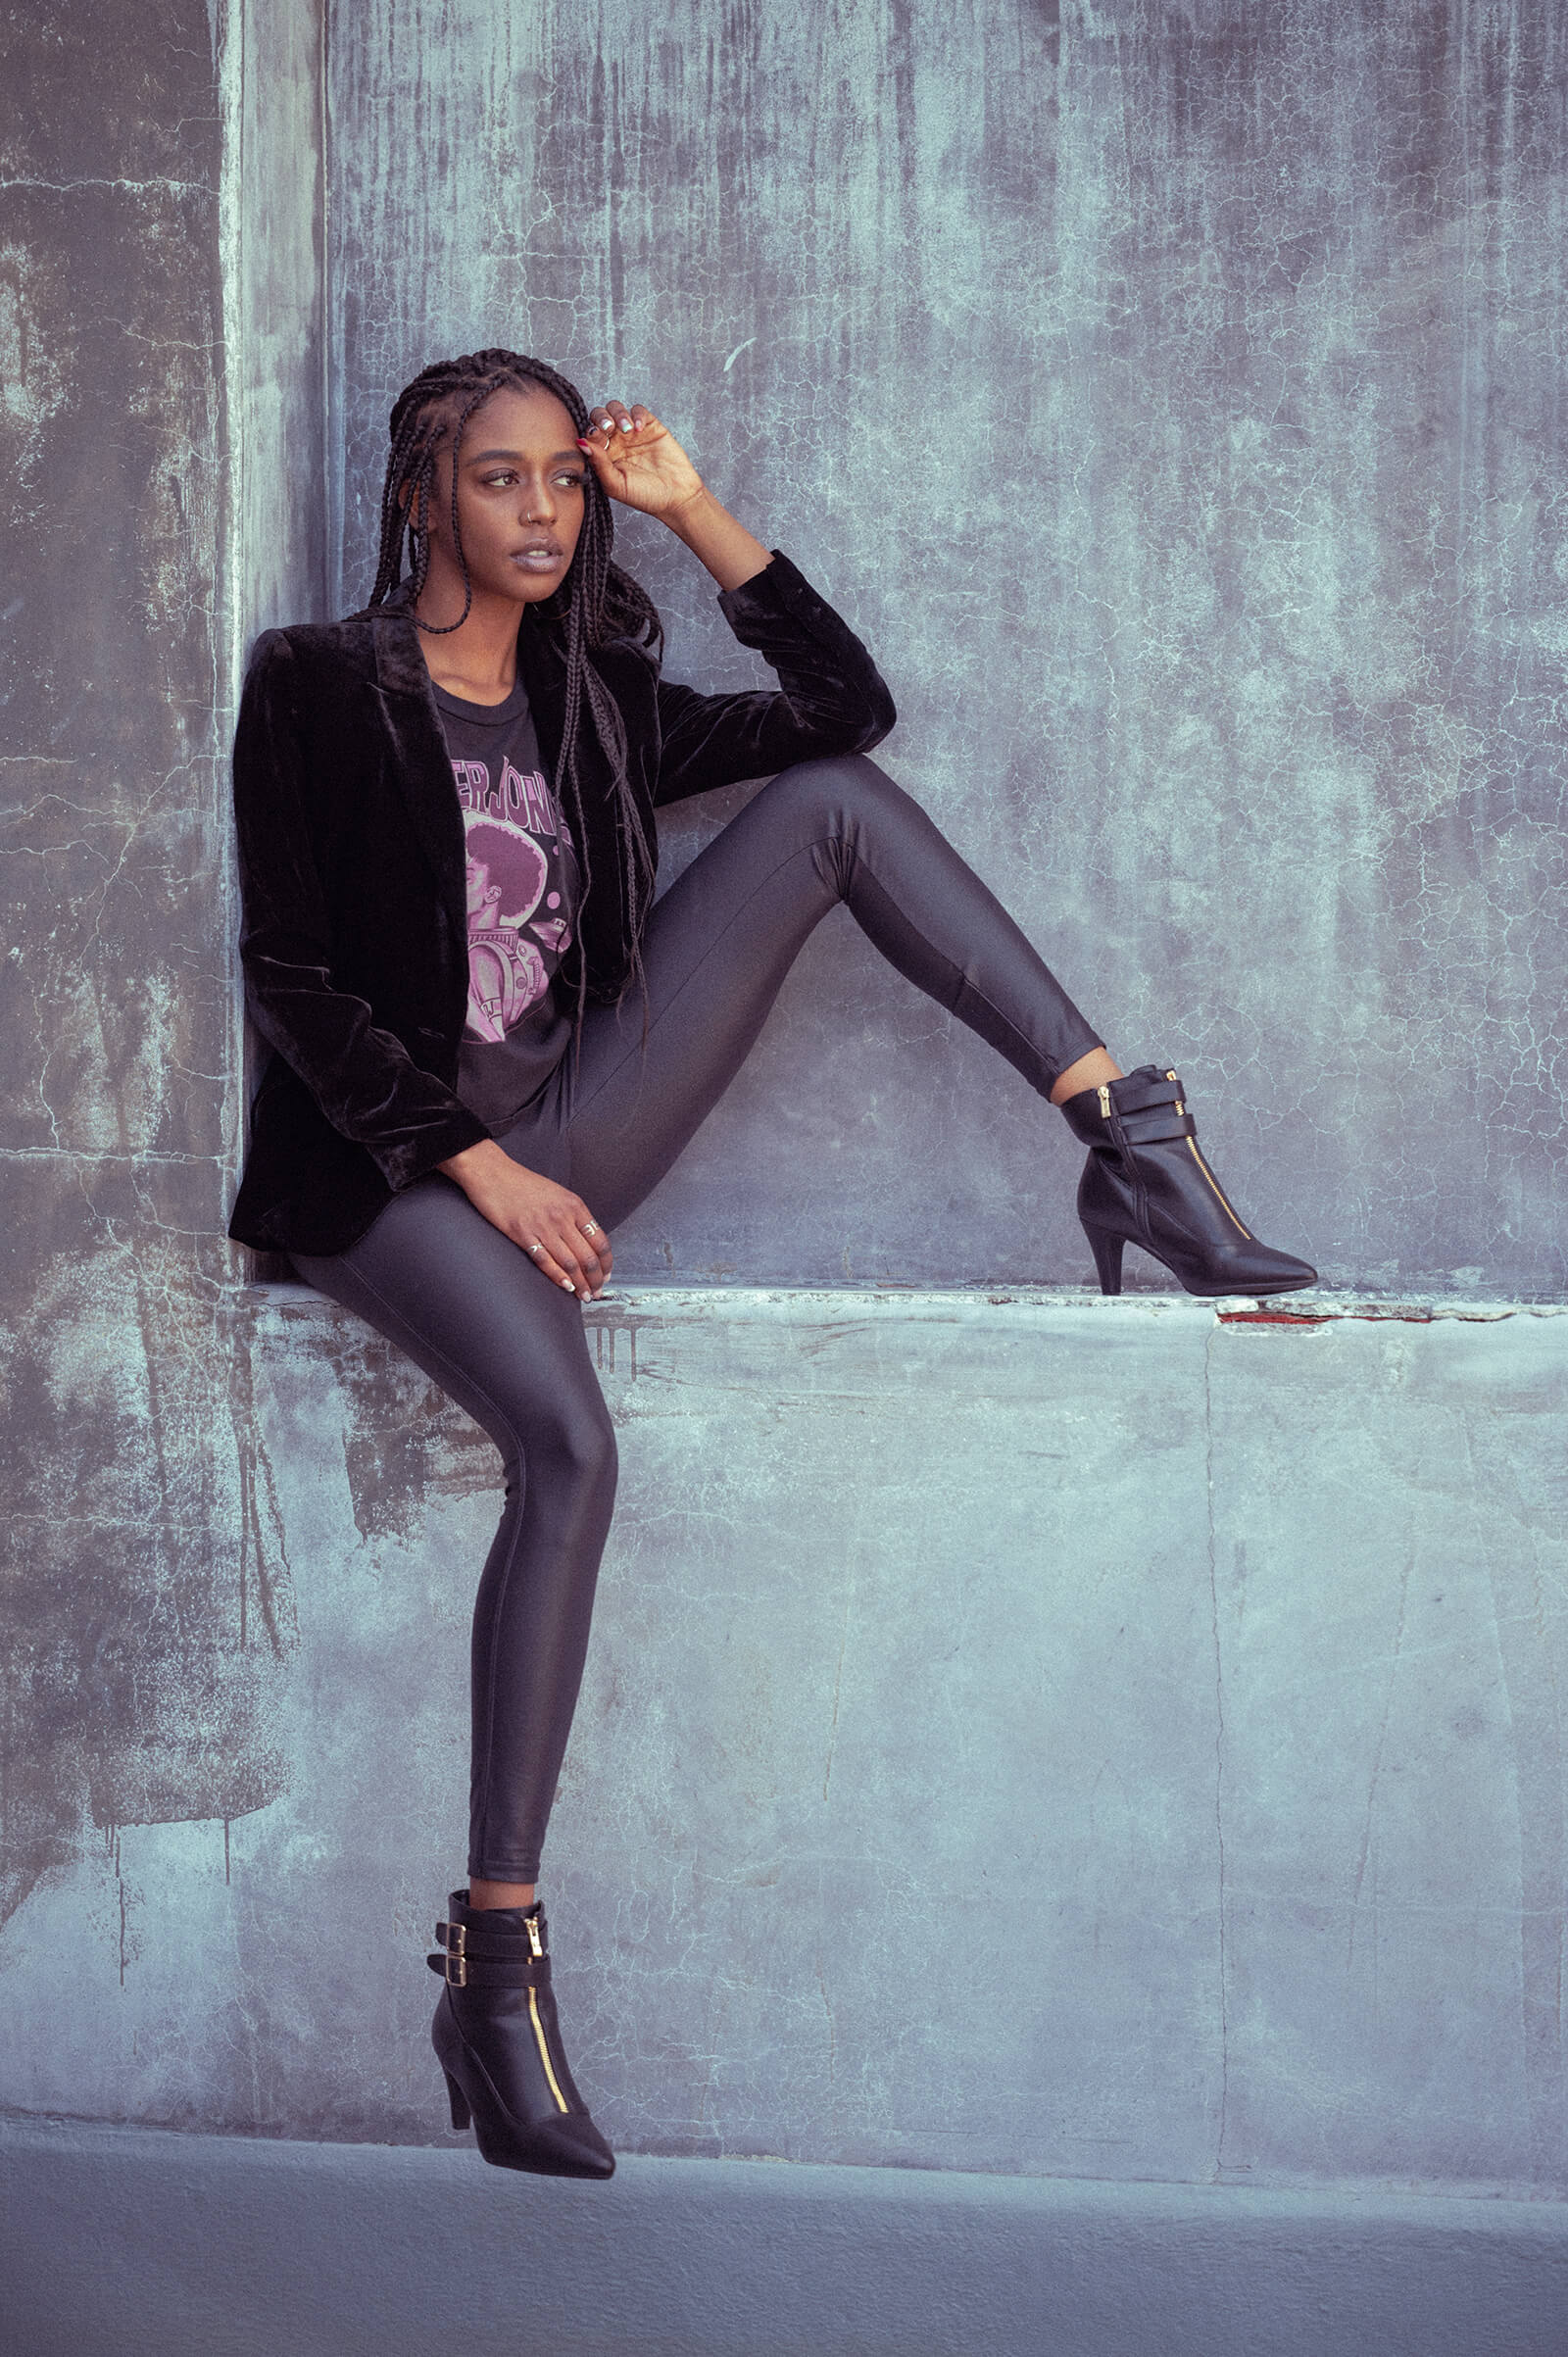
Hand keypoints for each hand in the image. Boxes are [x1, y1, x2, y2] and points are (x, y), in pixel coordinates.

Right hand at [438, 1140, 612, 1299]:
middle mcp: (562, 1216)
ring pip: (570, 1263)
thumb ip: (572, 1216)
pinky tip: (566, 1287)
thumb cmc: (522, 1183)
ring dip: (580, 1284)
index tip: (606, 1275)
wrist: (491, 1172)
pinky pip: (545, 1261)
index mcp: (574, 1205)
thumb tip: (585, 1243)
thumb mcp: (557, 1194)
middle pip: (588, 1256)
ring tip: (584, 1295)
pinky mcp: (523, 1234)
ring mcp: (542, 1226)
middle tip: (596, 1291)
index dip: (606, 1263)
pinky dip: (558, 1277)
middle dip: (595, 1279)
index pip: (600, 1241)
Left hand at [578, 400, 706, 520]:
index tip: (600, 443)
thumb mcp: (616, 485)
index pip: (589, 434)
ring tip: (627, 429)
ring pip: (616, 409)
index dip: (591, 433)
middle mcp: (615, 442)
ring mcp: (632, 433)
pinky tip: (639, 429)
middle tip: (609, 429)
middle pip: (599, 416)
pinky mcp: (650, 426)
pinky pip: (638, 410)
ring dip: (618, 414)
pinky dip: (636, 415)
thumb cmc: (645, 496)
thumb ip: (598, 464)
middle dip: (601, 418)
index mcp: (604, 456)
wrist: (676, 497)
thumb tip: (581, 443)